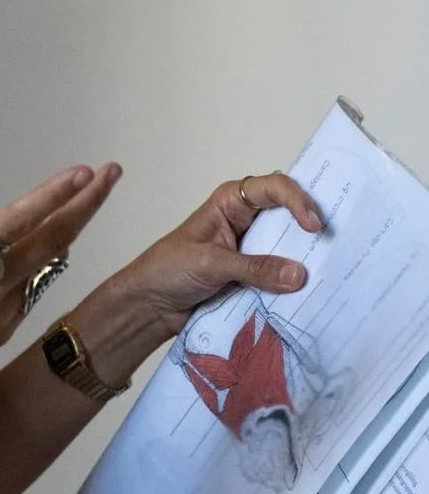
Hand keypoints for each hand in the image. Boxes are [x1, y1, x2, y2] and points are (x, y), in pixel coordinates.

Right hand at [0, 130, 122, 408]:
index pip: (21, 218)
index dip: (56, 193)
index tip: (86, 171)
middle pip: (55, 239)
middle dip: (87, 204)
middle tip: (111, 174)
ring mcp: (3, 312)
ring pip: (49, 265)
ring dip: (69, 231)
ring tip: (86, 202)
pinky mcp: (3, 331)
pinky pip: (32, 288)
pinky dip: (42, 262)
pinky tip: (46, 246)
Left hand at [112, 172, 323, 341]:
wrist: (150, 304)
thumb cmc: (168, 270)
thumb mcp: (210, 264)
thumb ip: (254, 268)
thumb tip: (301, 274)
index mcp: (230, 203)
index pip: (273, 188)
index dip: (297, 200)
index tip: (314, 226)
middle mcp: (246, 220)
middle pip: (288, 214)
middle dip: (313, 225)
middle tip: (343, 240)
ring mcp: (252, 248)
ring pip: (290, 245)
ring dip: (309, 255)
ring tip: (340, 267)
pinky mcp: (255, 275)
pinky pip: (283, 273)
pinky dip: (299, 280)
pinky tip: (321, 290)